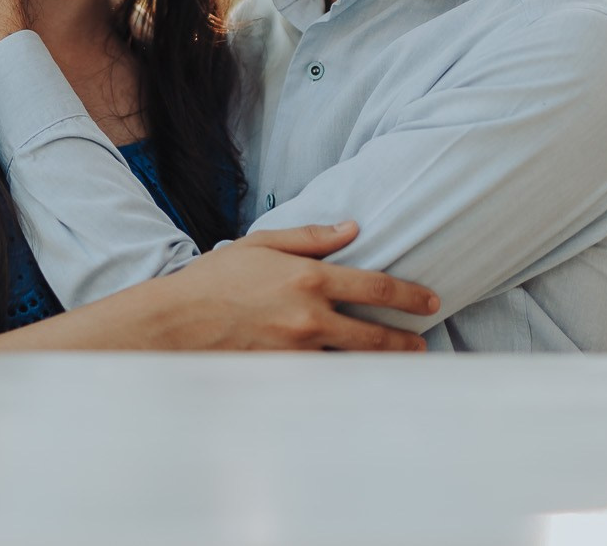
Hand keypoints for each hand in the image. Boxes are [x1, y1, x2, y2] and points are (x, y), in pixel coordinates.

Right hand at [147, 222, 438, 351]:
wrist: (176, 321)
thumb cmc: (216, 277)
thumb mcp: (262, 243)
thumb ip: (311, 237)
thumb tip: (352, 228)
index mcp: (308, 278)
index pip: (376, 288)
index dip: (410, 296)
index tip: (430, 301)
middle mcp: (309, 316)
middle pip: (375, 335)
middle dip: (406, 340)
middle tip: (422, 342)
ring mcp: (297, 350)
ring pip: (354, 361)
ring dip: (381, 363)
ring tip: (399, 363)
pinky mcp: (284, 374)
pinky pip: (325, 377)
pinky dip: (344, 377)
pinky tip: (357, 377)